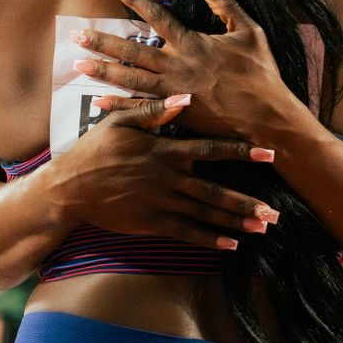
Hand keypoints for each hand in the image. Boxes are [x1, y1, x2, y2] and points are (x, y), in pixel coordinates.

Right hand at [46, 95, 279, 250]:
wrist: (67, 188)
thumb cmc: (94, 150)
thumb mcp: (120, 121)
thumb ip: (154, 111)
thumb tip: (186, 97)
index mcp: (164, 150)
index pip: (210, 149)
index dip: (242, 151)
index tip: (270, 154)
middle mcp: (168, 178)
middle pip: (215, 190)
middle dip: (247, 201)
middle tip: (275, 211)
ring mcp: (160, 203)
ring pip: (205, 214)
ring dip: (235, 222)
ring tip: (262, 228)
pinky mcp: (151, 223)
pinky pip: (186, 233)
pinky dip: (210, 239)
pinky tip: (232, 245)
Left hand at [70, 0, 309, 140]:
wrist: (266, 118)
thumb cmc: (261, 74)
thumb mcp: (251, 32)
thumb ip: (226, 5)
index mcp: (194, 44)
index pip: (158, 16)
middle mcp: (178, 66)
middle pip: (133, 51)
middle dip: (103, 40)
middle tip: (77, 34)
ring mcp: (174, 92)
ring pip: (131, 79)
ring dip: (103, 71)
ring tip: (78, 64)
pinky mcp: (175, 113)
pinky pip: (141, 109)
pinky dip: (119, 105)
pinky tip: (98, 100)